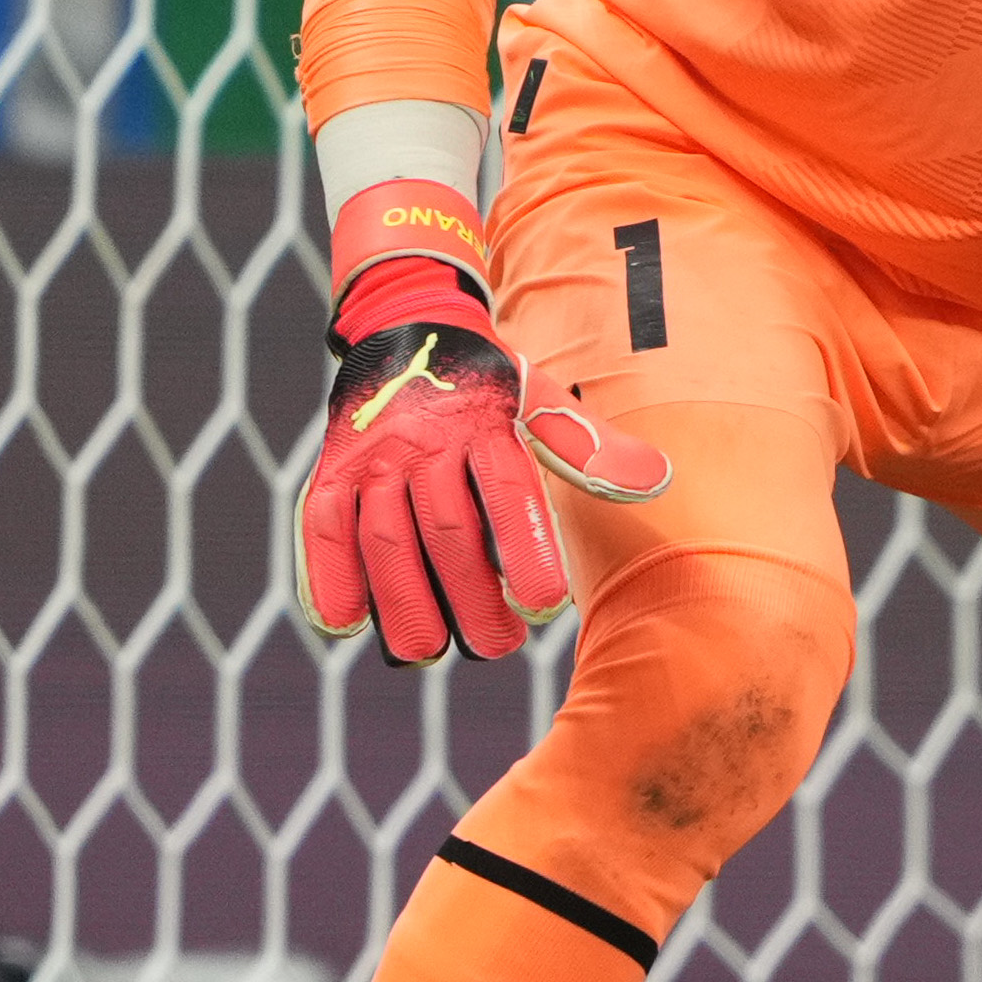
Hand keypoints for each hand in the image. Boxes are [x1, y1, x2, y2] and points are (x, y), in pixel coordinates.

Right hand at [296, 181, 669, 664]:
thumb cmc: (490, 390)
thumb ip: (588, 449)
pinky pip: (323, 526)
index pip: (508, 490)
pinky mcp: (332, 472)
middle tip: (498, 646)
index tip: (545, 605)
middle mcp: (426, 442)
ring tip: (429, 650)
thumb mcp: (542, 402)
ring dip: (403, 599)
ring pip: (384, 535)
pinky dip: (329, 574)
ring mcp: (374, 459)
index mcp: (487, 426)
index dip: (525, 548)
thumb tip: (657, 481)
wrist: (407, 330)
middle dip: (470, 594)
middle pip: (447, 527)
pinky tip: (347, 624)